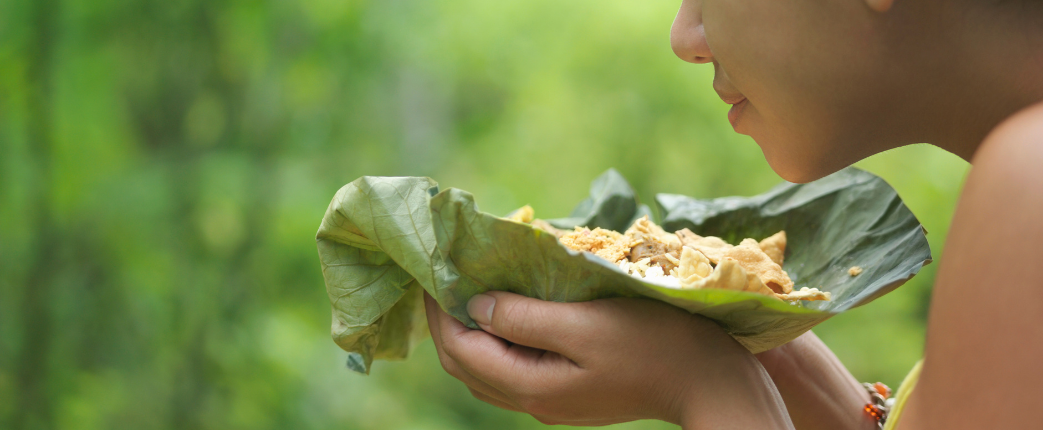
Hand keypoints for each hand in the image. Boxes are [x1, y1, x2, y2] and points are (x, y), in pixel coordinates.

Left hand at [423, 291, 791, 427]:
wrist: (707, 380)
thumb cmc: (653, 343)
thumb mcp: (585, 324)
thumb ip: (525, 318)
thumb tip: (475, 306)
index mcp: (531, 385)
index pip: (460, 349)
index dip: (438, 310)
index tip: (429, 268)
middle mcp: (534, 401)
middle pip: (466, 365)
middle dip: (444, 322)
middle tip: (438, 276)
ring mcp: (552, 401)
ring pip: (487, 370)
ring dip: (468, 332)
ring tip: (462, 290)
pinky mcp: (569, 393)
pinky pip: (513, 369)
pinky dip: (496, 340)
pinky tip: (504, 311)